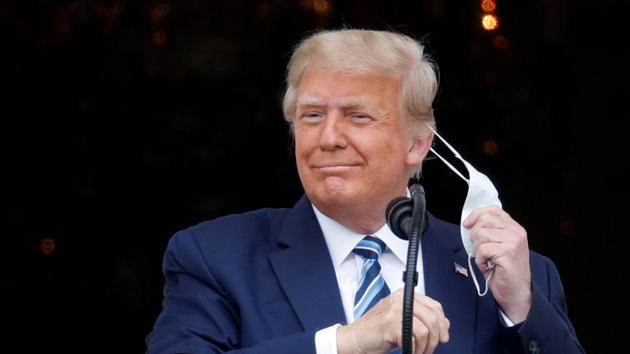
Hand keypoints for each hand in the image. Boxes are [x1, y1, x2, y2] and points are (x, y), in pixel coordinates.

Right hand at [336, 288, 449, 353]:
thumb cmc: (377, 333)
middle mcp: (400, 298)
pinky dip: (415, 349)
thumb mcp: (404, 323)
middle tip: (429, 350)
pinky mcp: (391, 321)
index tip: (443, 337)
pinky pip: (415, 337)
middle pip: (433, 317)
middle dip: (436, 338)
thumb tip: (445, 324)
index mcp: (404, 295)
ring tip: (418, 353)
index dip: (442, 323)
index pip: (434, 306)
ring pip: (426, 329)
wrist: (355, 340)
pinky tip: (409, 352)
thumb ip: (422, 320)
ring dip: (425, 347)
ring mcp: (395, 309)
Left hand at [464, 205, 531, 322]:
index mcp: (514, 228)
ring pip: (481, 234)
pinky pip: (482, 249)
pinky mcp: (508, 253)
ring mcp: (513, 242)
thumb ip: (489, 231)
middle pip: (483, 221)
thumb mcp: (497, 245)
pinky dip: (480, 260)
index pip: (493, 210)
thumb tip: (469, 223)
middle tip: (480, 250)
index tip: (467, 224)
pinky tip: (487, 266)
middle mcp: (516, 232)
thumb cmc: (504, 271)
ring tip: (485, 259)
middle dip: (475, 236)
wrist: (515, 292)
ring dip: (477, 250)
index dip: (476, 215)